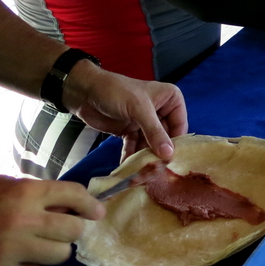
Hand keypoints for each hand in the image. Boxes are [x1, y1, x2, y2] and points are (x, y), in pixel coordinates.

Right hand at [0, 175, 102, 265]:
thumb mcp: (1, 185)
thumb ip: (34, 191)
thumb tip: (67, 201)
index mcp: (23, 193)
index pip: (72, 194)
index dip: (90, 204)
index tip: (97, 212)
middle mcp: (21, 220)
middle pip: (73, 229)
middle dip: (73, 230)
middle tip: (65, 231)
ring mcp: (11, 250)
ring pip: (60, 255)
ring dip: (54, 251)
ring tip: (40, 246)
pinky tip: (21, 261)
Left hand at [62, 62, 187, 162]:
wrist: (85, 92)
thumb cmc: (117, 92)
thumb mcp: (139, 109)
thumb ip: (155, 132)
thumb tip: (169, 155)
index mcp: (170, 99)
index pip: (180, 125)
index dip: (175, 144)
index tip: (171, 163)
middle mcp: (161, 111)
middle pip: (165, 138)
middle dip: (159, 153)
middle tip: (155, 171)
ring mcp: (145, 122)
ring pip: (150, 144)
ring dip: (144, 158)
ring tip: (141, 173)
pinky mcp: (130, 131)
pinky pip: (134, 146)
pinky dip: (131, 156)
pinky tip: (127, 167)